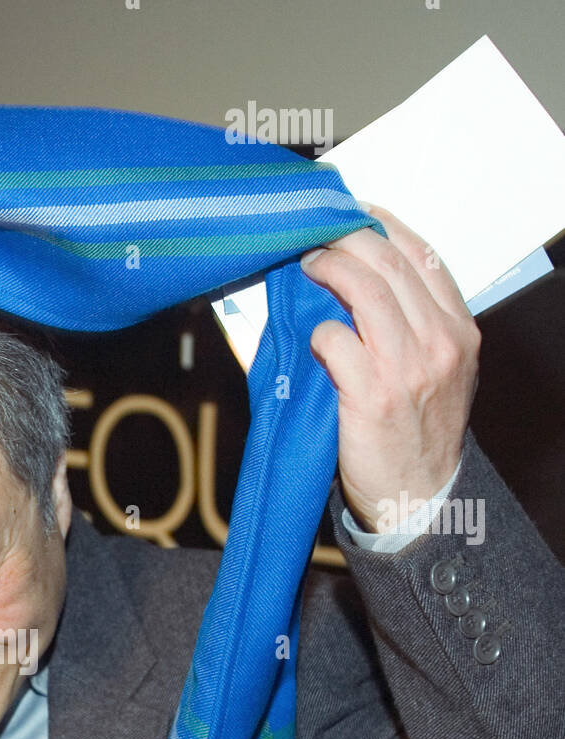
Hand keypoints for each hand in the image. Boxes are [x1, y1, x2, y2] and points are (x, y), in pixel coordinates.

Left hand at [299, 204, 480, 532]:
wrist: (418, 498)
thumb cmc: (417, 435)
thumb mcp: (438, 373)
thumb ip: (415, 328)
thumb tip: (363, 283)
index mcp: (460, 331)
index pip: (424, 256)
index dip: (385, 225)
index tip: (356, 213)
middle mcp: (440, 343)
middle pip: (389, 263)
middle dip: (346, 239)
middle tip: (315, 238)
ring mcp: (408, 367)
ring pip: (362, 289)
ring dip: (326, 270)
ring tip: (306, 268)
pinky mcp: (372, 394)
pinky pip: (335, 339)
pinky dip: (318, 330)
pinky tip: (312, 336)